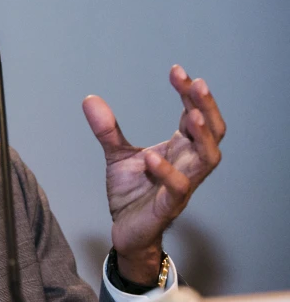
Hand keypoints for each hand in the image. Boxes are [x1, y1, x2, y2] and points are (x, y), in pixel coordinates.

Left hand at [82, 65, 224, 284]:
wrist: (125, 231)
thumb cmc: (133, 192)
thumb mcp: (117, 155)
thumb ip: (107, 129)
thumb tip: (90, 98)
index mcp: (179, 149)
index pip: (194, 116)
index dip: (189, 94)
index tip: (177, 71)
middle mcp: (187, 164)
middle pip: (213, 132)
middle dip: (207, 107)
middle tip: (197, 84)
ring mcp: (182, 185)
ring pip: (208, 159)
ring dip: (202, 136)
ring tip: (190, 114)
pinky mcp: (168, 207)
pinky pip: (178, 188)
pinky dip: (167, 171)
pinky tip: (151, 156)